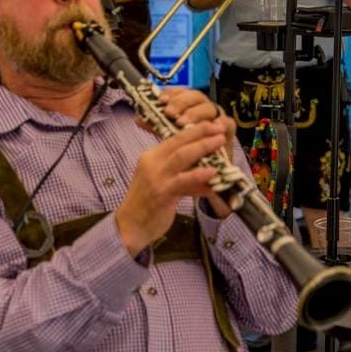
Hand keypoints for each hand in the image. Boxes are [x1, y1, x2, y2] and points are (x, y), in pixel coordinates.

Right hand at [116, 88, 235, 255]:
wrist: (130, 227)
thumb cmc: (148, 203)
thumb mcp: (164, 181)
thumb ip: (182, 173)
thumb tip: (207, 167)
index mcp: (151, 156)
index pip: (174, 137)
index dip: (195, 130)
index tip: (212, 124)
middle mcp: (152, 163)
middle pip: (179, 141)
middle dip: (201, 132)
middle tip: (219, 128)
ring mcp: (156, 178)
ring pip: (182, 156)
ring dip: (203, 147)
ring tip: (220, 142)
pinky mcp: (162, 193)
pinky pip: (184, 181)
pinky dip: (199, 175)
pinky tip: (213, 173)